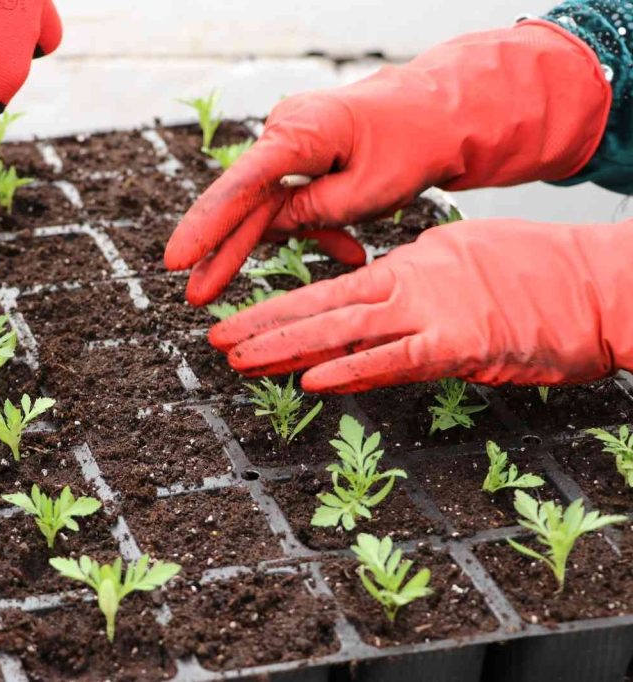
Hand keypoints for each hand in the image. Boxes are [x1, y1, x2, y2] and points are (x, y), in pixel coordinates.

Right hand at [165, 20, 609, 305]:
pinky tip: (352, 252)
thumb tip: (274, 227)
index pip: (242, 185)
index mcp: (300, 133)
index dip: (206, 226)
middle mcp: (286, 132)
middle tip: (197, 295)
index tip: (177, 259)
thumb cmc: (414, 143)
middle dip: (225, 251)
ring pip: (272, 205)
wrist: (444, 110)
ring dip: (288, 243)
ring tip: (288, 278)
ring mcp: (293, 143)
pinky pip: (297, 199)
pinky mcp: (305, 157)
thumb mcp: (369, 192)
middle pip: (246, 201)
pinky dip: (319, 227)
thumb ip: (314, 212)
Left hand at [209, 220, 632, 393]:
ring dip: (286, 346)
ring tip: (238, 360)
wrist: (602, 283)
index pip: (334, 289)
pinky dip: (352, 369)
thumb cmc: (542, 275)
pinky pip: (395, 360)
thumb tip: (381, 299)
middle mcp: (412, 281)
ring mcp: (435, 310)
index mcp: (412, 264)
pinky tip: (310, 379)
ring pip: (343, 328)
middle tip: (216, 341)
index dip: (284, 307)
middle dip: (264, 324)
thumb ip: (420, 282)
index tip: (243, 322)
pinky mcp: (462, 343)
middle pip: (322, 304)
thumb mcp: (467, 261)